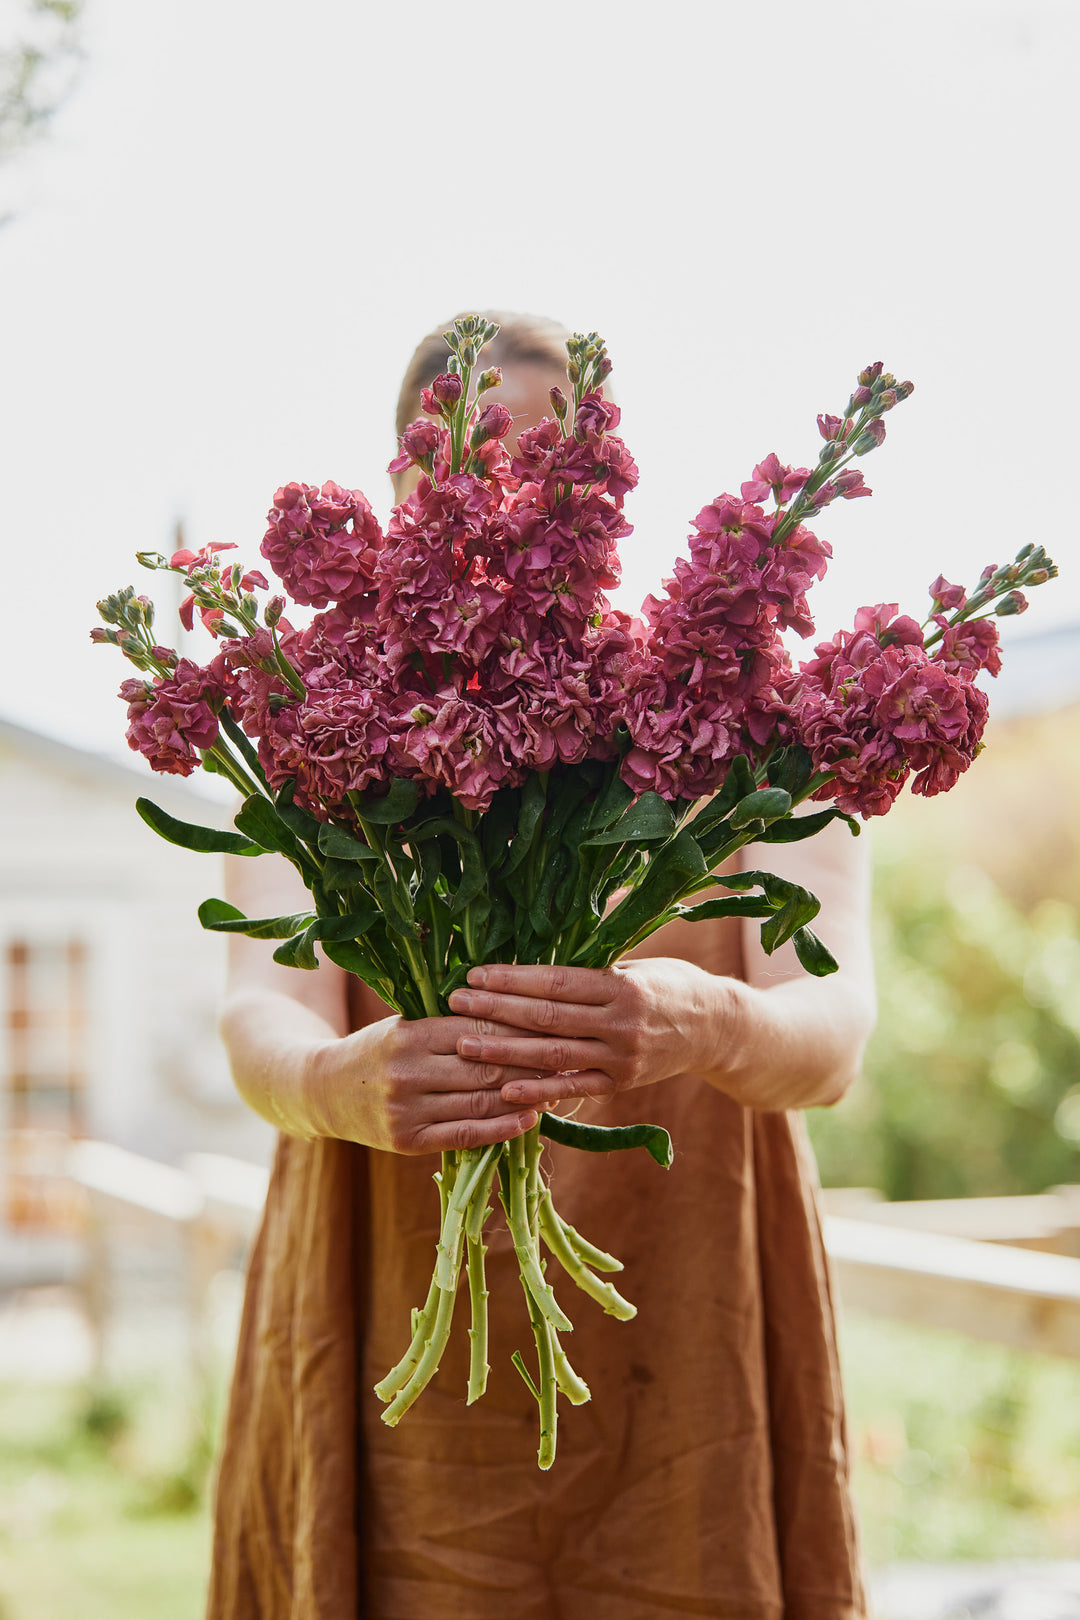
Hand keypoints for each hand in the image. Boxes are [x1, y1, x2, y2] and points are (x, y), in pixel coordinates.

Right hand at [300, 1010, 546, 1154]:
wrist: (322, 1090)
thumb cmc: (375, 1050)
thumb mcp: (404, 1023)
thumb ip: (449, 1019)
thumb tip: (514, 1008)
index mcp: (409, 1034)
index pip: (476, 1030)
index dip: (518, 1030)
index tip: (551, 1026)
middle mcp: (407, 1072)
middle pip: (483, 1068)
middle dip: (529, 1063)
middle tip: (565, 1057)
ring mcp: (406, 1110)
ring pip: (478, 1103)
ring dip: (523, 1096)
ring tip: (555, 1087)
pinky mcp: (407, 1141)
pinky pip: (464, 1135)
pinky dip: (501, 1128)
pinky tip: (529, 1119)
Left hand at [447, 958, 734, 1109]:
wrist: (718, 1028)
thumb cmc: (673, 984)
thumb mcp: (638, 963)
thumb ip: (593, 967)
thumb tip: (538, 956)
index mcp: (622, 986)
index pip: (555, 982)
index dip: (513, 979)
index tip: (476, 975)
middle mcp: (620, 1024)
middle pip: (546, 1018)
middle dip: (496, 1010)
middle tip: (456, 1002)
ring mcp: (620, 1058)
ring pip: (552, 1055)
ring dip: (504, 1051)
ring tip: (464, 1044)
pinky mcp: (621, 1084)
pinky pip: (574, 1089)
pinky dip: (539, 1091)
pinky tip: (505, 1089)